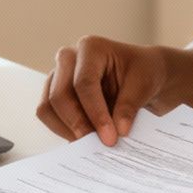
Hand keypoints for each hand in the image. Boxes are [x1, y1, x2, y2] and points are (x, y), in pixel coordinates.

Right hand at [37, 35, 169, 144]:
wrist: (143, 75)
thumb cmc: (144, 72)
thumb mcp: (144, 84)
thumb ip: (129, 106)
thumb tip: (118, 130)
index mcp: (91, 48)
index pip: (84, 83)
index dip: (96, 113)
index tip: (110, 137)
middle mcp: (69, 58)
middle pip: (59, 95)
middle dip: (78, 124)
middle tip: (99, 144)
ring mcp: (58, 76)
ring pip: (48, 107)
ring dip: (68, 130)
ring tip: (93, 144)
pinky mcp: (55, 94)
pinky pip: (49, 116)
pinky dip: (64, 131)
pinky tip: (85, 140)